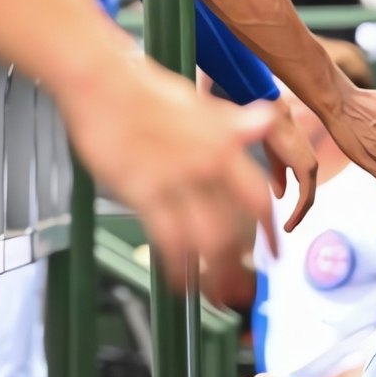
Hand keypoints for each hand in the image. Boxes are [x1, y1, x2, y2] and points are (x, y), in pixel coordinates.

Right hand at [59, 60, 277, 291]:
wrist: (102, 81)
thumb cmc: (145, 90)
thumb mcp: (201, 103)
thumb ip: (234, 123)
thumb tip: (265, 119)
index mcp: (224, 145)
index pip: (257, 198)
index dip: (269, 231)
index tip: (273, 251)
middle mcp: (205, 166)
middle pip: (233, 229)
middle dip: (239, 265)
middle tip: (242, 288)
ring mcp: (175, 181)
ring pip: (206, 241)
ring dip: (214, 273)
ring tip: (217, 295)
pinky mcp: (142, 191)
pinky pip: (167, 238)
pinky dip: (178, 265)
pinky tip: (181, 280)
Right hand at [261, 98, 318, 231]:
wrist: (269, 117)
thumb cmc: (270, 134)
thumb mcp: (273, 161)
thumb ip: (278, 178)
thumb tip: (280, 196)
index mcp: (303, 163)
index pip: (303, 191)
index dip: (297, 207)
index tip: (287, 221)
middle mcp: (310, 166)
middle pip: (308, 197)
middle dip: (298, 215)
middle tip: (288, 228)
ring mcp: (310, 166)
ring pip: (308, 199)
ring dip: (298, 216)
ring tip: (288, 228)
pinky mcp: (306, 167)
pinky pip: (305, 195)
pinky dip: (299, 210)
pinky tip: (290, 220)